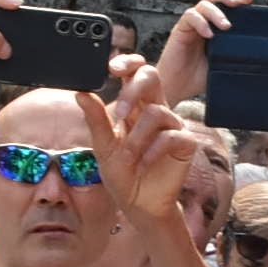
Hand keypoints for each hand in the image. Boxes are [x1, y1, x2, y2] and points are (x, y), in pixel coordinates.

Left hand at [82, 66, 202, 232]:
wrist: (139, 204)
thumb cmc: (122, 174)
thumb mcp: (103, 146)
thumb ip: (95, 119)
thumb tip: (81, 92)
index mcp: (136, 105)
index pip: (136, 72)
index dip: (129, 62)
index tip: (112, 68)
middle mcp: (156, 109)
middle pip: (152, 76)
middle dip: (133, 91)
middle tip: (119, 115)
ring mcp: (173, 125)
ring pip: (157, 111)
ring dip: (137, 137)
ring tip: (130, 157)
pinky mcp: (186, 143)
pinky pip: (171, 135)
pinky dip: (153, 150)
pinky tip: (145, 163)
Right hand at [152, 0, 249, 106]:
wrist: (177, 89)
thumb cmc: (198, 79)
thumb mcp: (223, 66)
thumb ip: (236, 57)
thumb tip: (261, 57)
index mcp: (214, 28)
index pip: (225, 7)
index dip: (236, 0)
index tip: (249, 0)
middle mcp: (202, 23)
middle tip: (238, 3)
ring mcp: (191, 25)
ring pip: (203, 5)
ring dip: (216, 12)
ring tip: (226, 26)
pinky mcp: (180, 30)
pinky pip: (190, 17)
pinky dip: (201, 22)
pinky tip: (209, 35)